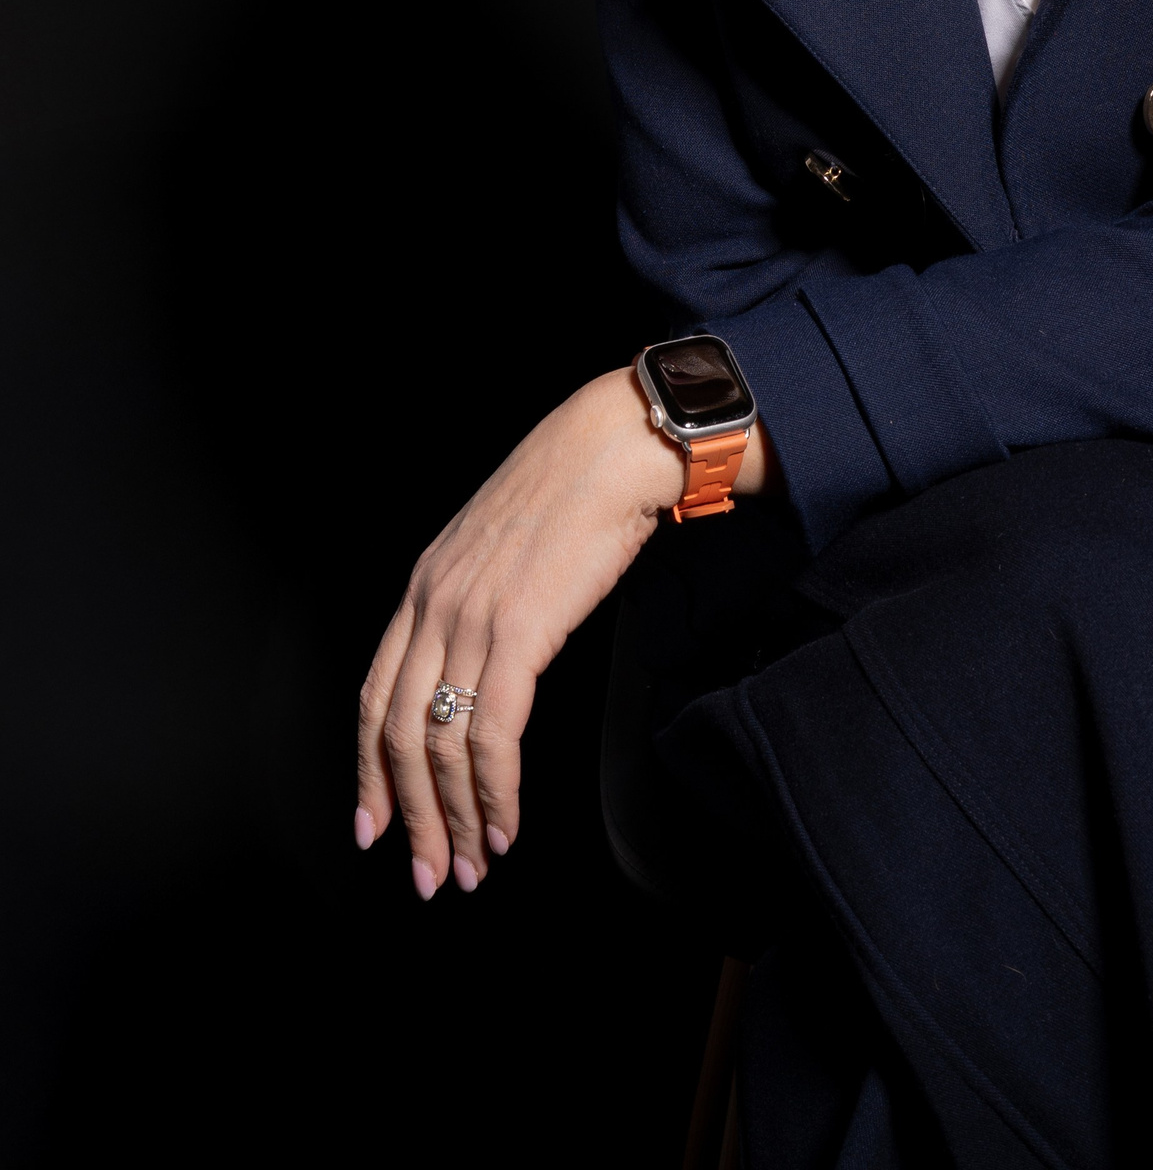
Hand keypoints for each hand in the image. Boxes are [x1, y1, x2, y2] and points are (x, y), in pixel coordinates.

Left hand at [354, 367, 775, 896]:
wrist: (614, 446)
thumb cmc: (574, 489)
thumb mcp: (503, 546)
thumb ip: (479, 599)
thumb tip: (482, 661)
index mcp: (424, 585)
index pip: (374, 697)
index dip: (369, 771)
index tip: (375, 825)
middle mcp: (433, 604)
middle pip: (397, 734)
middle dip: (410, 816)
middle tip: (428, 873)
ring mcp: (470, 618)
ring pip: (439, 745)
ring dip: (456, 818)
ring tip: (474, 864)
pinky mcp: (517, 631)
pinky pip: (490, 733)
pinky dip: (495, 790)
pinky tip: (506, 822)